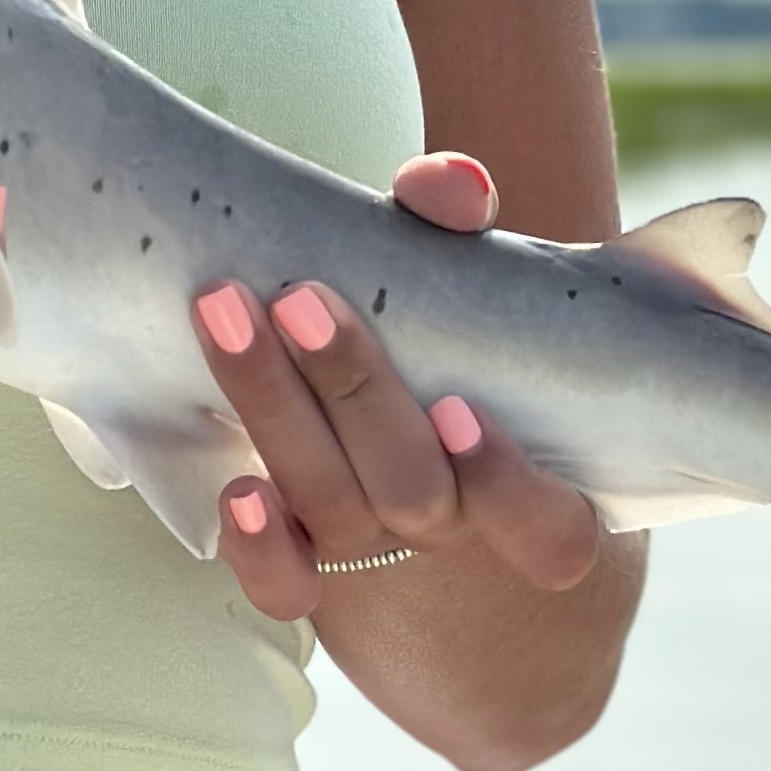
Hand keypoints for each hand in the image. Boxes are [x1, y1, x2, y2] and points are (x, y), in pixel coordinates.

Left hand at [191, 150, 603, 615]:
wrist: (446, 528)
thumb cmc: (485, 387)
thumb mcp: (513, 328)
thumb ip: (479, 244)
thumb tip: (450, 183)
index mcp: (539, 505)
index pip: (545, 528)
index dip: (503, 481)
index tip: (458, 409)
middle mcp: (455, 531)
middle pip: (411, 490)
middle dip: (354, 391)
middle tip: (300, 299)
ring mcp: (377, 551)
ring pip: (330, 503)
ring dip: (275, 411)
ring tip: (225, 318)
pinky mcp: (311, 570)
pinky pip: (282, 587)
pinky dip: (257, 548)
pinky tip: (235, 488)